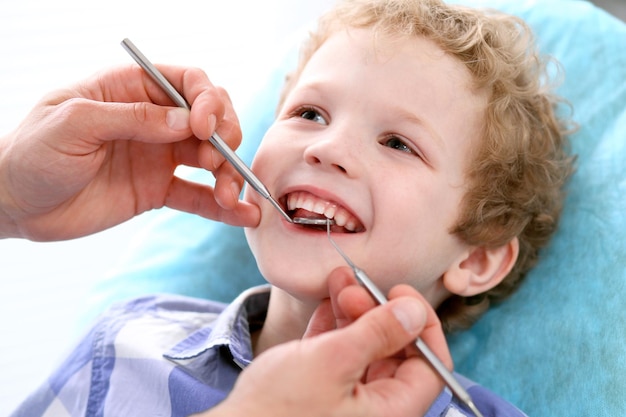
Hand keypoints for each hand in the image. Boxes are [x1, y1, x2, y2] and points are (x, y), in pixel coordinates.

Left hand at [0, 64, 259, 239]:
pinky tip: (242, 216)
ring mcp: (158, 155)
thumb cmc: (32, 154)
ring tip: (228, 196)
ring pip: (210, 157)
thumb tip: (185, 122)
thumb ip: (131, 118)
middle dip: (225, 137)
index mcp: (130, 89)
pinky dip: (221, 206)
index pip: (188, 81)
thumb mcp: (73, 124)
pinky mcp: (157, 189)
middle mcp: (152, 119)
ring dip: (228, 174)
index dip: (207, 100)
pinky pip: (197, 195)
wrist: (15, 205)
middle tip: (217, 162)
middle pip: (209, 117)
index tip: (205, 128)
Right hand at [203, 267, 450, 416]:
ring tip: (338, 282)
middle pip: (394, 354)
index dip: (420, 325)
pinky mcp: (319, 398)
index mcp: (390, 414)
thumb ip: (378, 333)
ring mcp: (345, 405)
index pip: (429, 367)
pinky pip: (338, 360)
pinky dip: (334, 331)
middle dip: (377, 312)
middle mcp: (373, 412)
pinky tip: (327, 304)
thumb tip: (415, 311)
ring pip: (364, 352)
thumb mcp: (333, 361)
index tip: (401, 293)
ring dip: (353, 314)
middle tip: (356, 286)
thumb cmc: (277, 410)